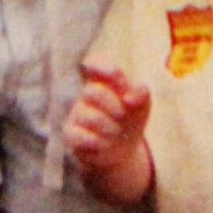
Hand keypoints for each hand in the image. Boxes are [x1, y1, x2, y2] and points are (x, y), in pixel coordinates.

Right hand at [64, 64, 152, 192]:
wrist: (123, 150)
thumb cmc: (130, 119)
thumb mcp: (142, 104)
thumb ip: (140, 91)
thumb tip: (128, 97)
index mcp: (103, 80)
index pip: (95, 62)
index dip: (107, 69)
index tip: (123, 84)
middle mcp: (86, 94)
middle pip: (93, 91)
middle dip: (113, 106)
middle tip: (122, 116)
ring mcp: (76, 113)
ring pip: (88, 116)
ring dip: (108, 128)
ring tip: (115, 133)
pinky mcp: (70, 133)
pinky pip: (77, 135)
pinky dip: (96, 142)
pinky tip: (103, 144)